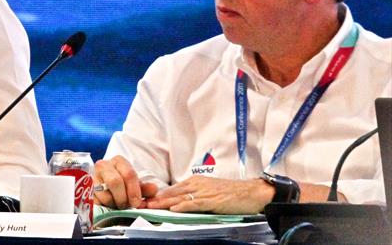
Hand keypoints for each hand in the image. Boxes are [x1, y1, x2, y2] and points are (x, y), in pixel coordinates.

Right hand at [93, 155, 158, 208]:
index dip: (134, 191)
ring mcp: (92, 176)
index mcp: (119, 161)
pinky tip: (108, 205)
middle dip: (123, 198)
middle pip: (115, 182)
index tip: (136, 203)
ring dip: (113, 204)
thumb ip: (144, 188)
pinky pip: (96, 201)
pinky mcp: (85, 188)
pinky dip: (104, 206)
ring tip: (116, 205)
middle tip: (126, 206)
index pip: (129, 174)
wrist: (103, 186)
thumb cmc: (122, 185)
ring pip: (105, 193)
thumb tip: (153, 189)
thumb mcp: (135, 186)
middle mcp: (103, 165)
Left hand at [145, 175, 272, 213]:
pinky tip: (174, 209)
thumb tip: (179, 203)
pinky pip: (196, 203)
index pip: (172, 189)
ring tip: (151, 207)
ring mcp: (205, 192)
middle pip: (172, 193)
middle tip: (140, 203)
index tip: (144, 201)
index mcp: (195, 182)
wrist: (253, 192)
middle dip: (156, 199)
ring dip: (164, 203)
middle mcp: (197, 185)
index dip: (158, 196)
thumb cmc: (232, 193)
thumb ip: (194, 196)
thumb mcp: (209, 191)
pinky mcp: (214, 200)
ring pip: (180, 198)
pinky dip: (184, 206)